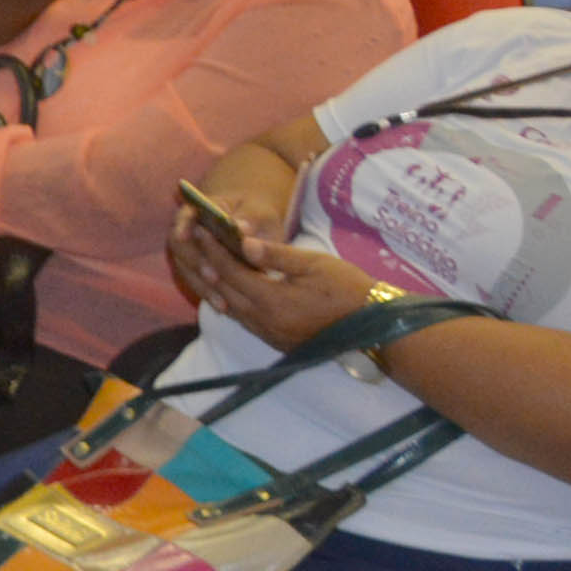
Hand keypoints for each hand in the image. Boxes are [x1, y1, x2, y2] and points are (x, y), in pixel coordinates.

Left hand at [168, 211, 386, 350]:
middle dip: (208, 265)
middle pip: (224, 291)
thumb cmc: (347, 287)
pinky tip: (232, 288)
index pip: (230, 272)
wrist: (374, 325)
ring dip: (218, 286)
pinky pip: (246, 320)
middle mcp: (264, 322)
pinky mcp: (278, 341)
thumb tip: (243, 242)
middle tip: (196, 242)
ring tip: (208, 262)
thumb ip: (275, 255)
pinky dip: (234, 302)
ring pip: (232, 308)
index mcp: (271, 301)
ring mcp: (270, 334)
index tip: (200, 229)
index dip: (213, 249)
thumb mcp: (313, 263)